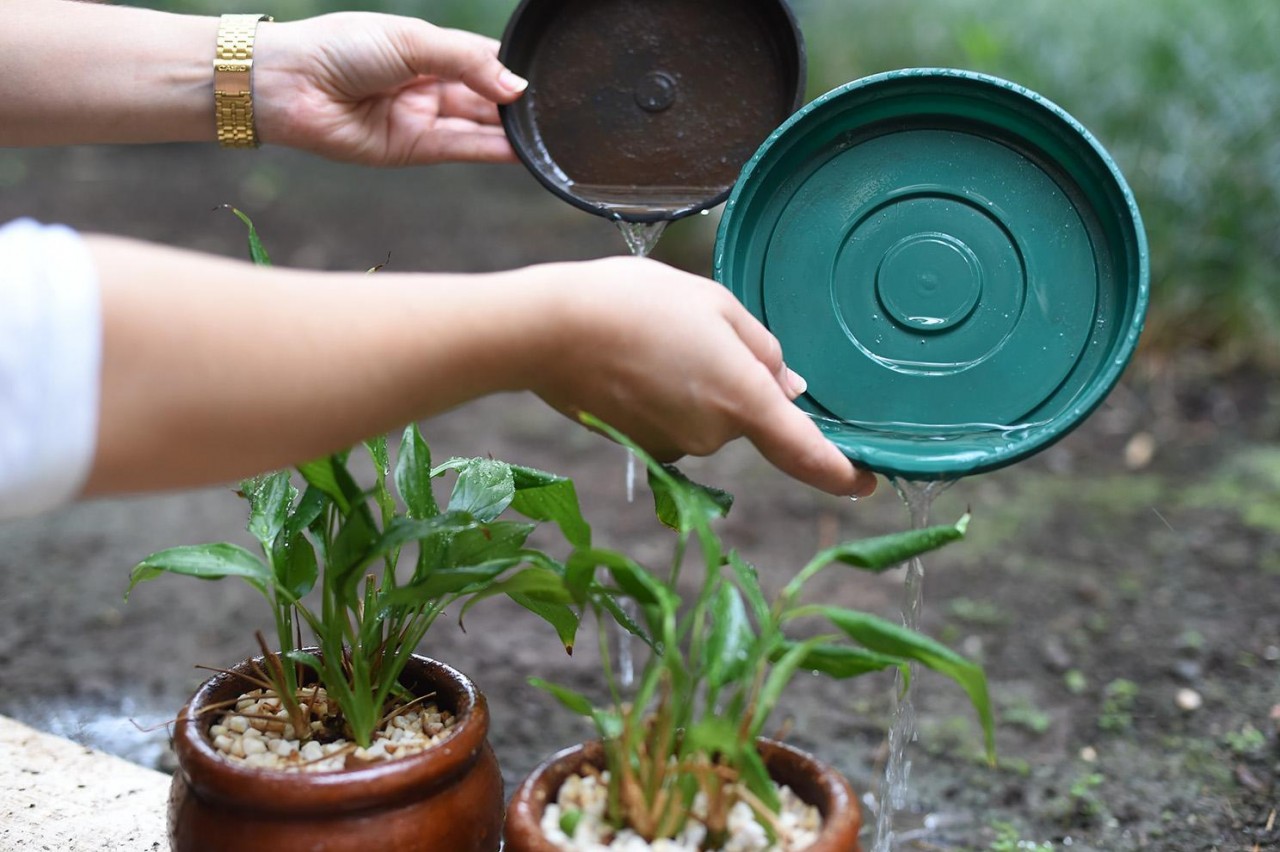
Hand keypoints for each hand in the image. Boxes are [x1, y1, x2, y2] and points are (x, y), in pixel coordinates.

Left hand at [254, 13, 525, 165]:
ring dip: (511, 130)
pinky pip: (462, 149)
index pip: (483, 58)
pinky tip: (521, 149)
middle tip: (555, 110)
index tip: (549, 77)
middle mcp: (428, 84)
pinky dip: (492, 150)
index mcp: (427, 49)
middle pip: (485, 95)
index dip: (512, 67)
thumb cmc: (341, 47)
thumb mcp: (412, 40)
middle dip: (517, 103)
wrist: (291, 84)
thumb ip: (467, 61)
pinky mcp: (414, 149)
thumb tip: (517, 86)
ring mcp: (422, 118)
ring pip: (478, 125)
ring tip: (548, 134)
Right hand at [526, 257, 877, 497]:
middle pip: (745, 417)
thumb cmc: (635, 303)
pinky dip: (662, 398)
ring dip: (694, 386)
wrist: (547, 330)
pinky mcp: (640, 447)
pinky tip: (632, 362)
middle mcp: (711, 436)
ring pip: (705, 418)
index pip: (807, 452)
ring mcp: (672, 447)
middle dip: (732, 382)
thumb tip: (789, 385)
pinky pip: (671, 423)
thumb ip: (762, 348)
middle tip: (692, 330)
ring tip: (653, 338)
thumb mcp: (714, 304)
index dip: (843, 473)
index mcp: (742, 399)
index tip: (868, 481)